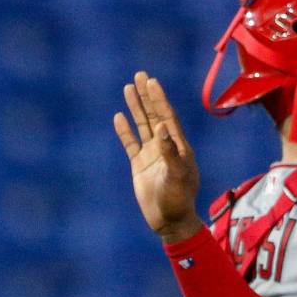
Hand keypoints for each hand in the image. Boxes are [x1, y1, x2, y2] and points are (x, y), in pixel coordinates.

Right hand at [114, 72, 203, 241]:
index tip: (151, 82)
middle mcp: (165, 145)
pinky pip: (131, 143)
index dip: (159, 98)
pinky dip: (125, 130)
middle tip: (139, 75)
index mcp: (178, 145)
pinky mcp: (140, 165)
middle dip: (147, 96)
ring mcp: (152, 154)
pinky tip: (118, 117)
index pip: (167, 116)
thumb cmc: (178, 199)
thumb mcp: (176, 175)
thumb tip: (161, 128)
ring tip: (128, 88)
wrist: (169, 220)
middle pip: (154, 114)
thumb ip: (170, 151)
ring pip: (142, 125)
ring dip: (135, 107)